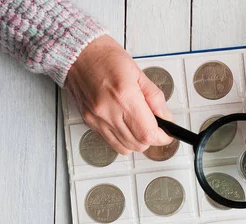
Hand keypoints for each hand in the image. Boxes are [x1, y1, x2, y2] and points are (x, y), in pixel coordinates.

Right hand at [65, 35, 173, 154]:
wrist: (78, 53)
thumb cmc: (106, 57)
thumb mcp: (139, 73)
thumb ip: (155, 98)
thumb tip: (166, 118)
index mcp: (124, 96)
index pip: (148, 133)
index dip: (162, 137)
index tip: (168, 133)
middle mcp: (108, 111)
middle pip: (138, 144)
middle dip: (152, 139)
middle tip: (156, 126)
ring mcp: (96, 119)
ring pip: (125, 148)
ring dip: (137, 141)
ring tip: (140, 125)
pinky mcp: (89, 122)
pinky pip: (111, 143)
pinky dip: (123, 140)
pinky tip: (126, 126)